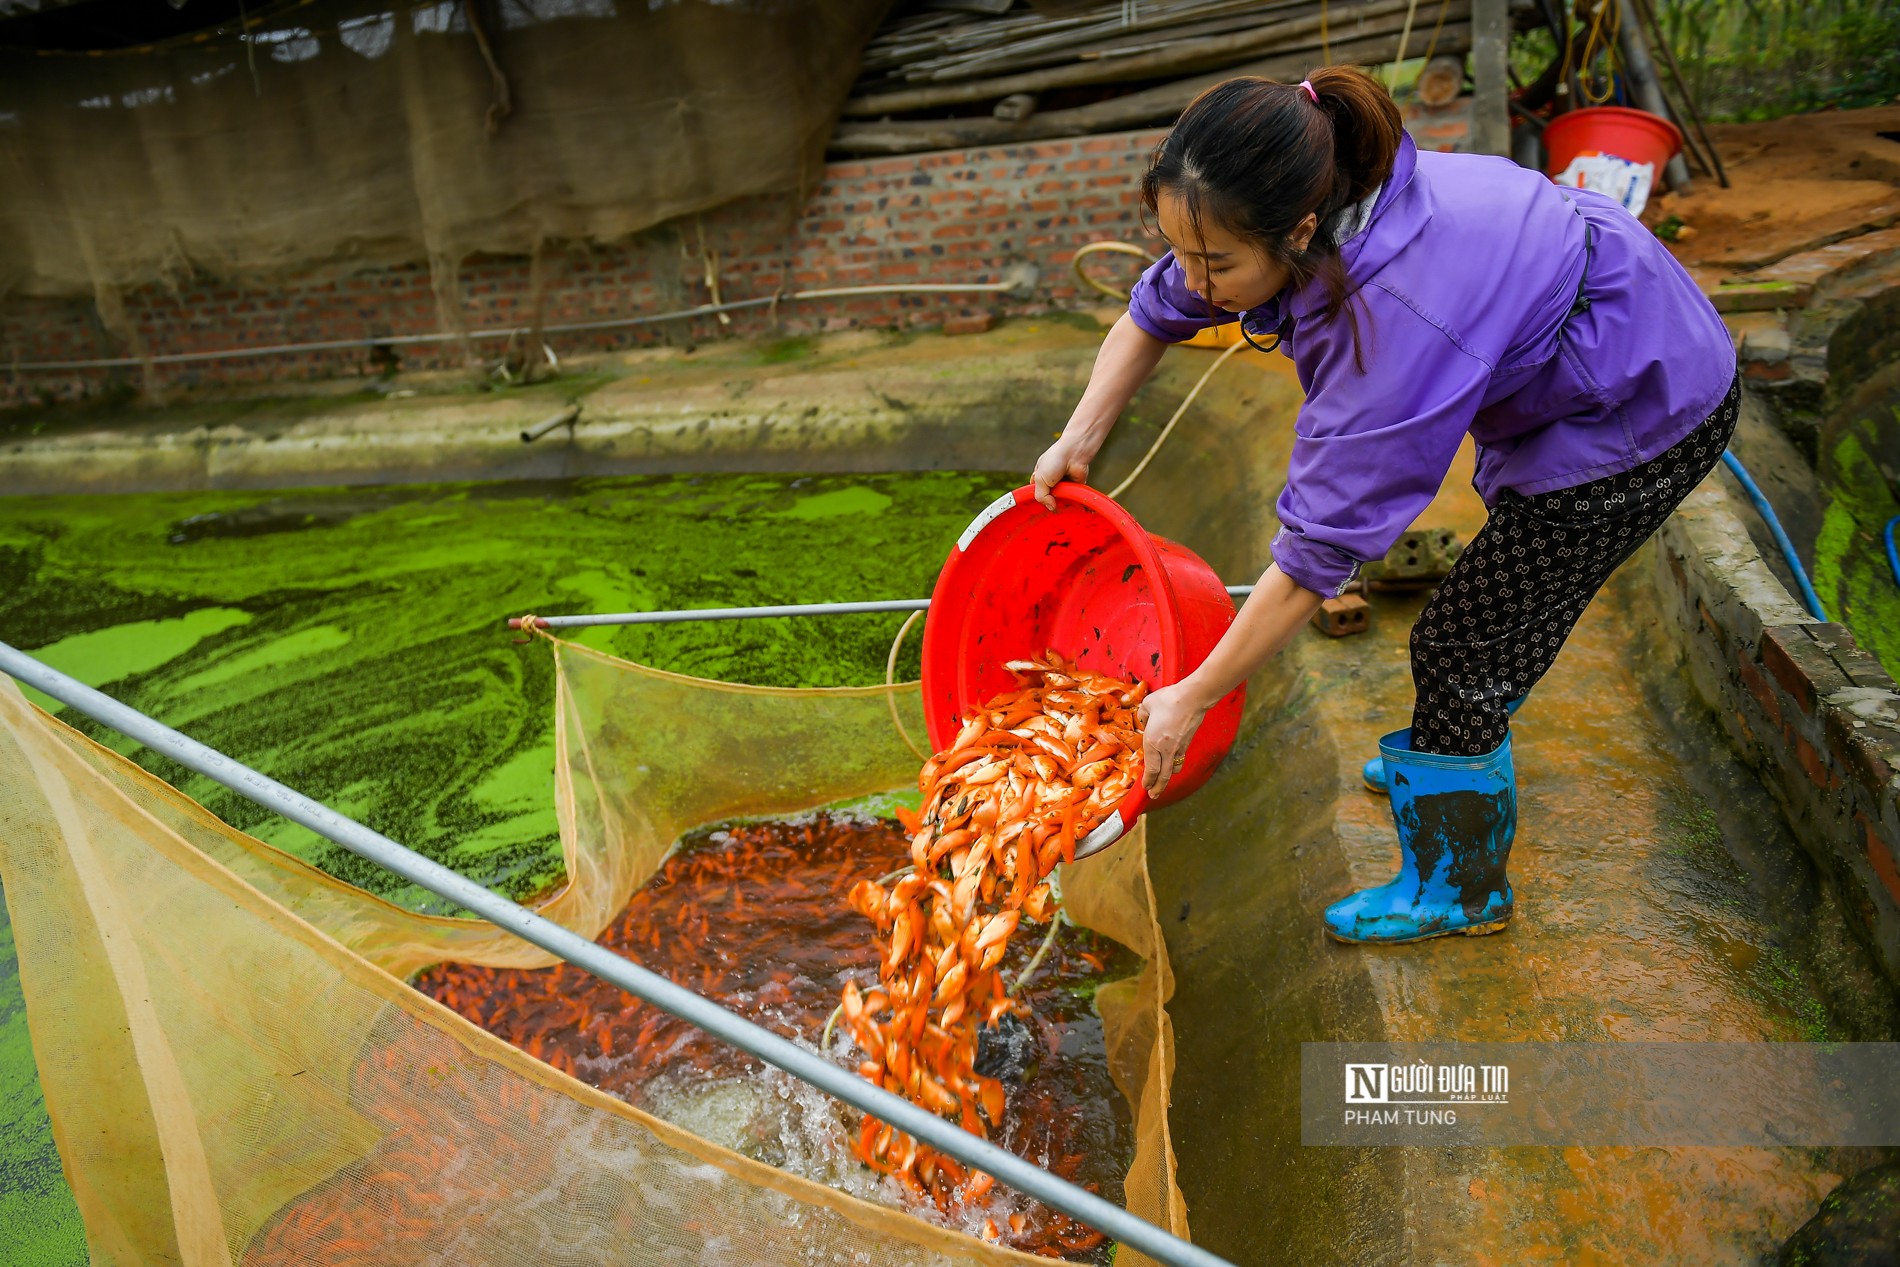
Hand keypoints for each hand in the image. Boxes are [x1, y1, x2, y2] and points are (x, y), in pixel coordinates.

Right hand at [1031, 434, 1096, 509]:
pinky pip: (1073, 497)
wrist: (1074, 452)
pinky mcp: (1075, 485)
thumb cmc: (1055, 460)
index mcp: (1039, 476)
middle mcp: (1051, 480)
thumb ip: (1041, 496)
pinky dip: (1073, 498)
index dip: (1038, 499)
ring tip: (1063, 502)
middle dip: (1050, 502)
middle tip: (1053, 506)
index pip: (1036, 492)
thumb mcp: (1040, 478)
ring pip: (1061, 499)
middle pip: (1048, 498)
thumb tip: (1051, 508)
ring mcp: (1063, 483)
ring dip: (1063, 501)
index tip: (1039, 507)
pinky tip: (1073, 500)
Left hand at [1136, 680, 1209, 797]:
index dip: (1148, 780)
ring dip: (1167, 778)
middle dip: (1157, 788)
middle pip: (1162, 776)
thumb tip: (1144, 721)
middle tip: (1153, 796)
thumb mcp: (1147, 705)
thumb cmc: (1168, 700)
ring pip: (1173, 770)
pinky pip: (1180, 760)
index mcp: (1152, 742)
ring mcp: (1179, 748)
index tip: (1145, 787)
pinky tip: (1172, 765)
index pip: (1150, 769)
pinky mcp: (1188, 743)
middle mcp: (1166, 749)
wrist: (1192, 698)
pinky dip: (1175, 766)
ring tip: (1162, 782)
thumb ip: (1143, 715)